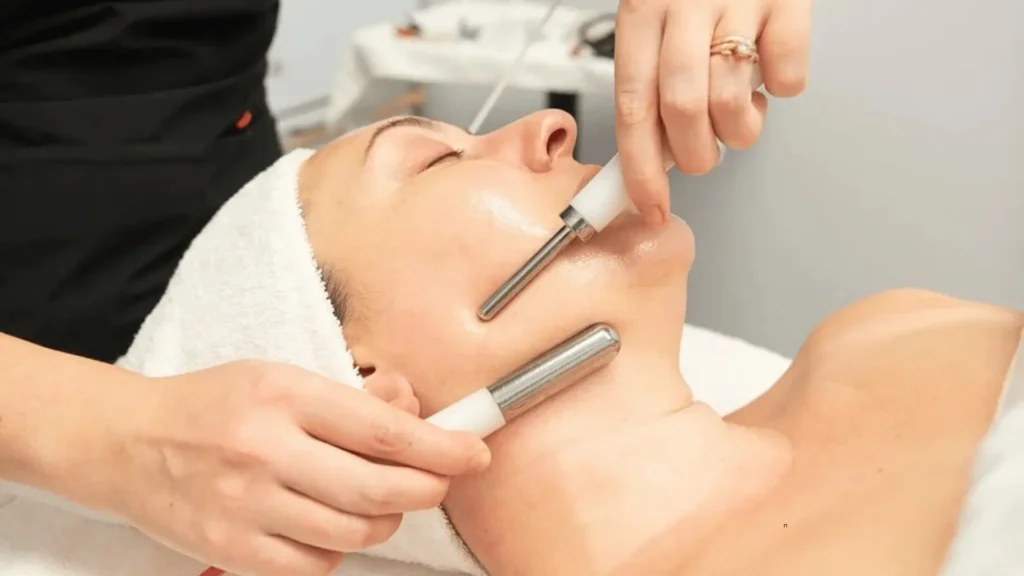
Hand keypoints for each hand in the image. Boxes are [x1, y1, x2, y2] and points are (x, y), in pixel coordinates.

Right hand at [101, 362, 489, 575]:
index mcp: (284, 395)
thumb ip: (353, 397)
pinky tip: (327, 524)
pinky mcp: (232, 549)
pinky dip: (339, 547)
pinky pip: (316, 564)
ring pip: (354, 533)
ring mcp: (245, 507)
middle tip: (439, 483)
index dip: (441, 448)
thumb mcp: (283, 377)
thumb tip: (416, 410)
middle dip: (427, 491)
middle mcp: (264, 451)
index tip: (473, 454)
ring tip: (376, 500)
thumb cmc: (217, 405)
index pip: (383, 430)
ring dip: (384, 520)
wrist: (130, 444)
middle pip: (377, 491)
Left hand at [614, 0, 812, 224]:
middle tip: (705, 155)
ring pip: (733, 100)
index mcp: (641, 11)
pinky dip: (783, 90)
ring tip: (741, 109)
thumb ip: (653, 79)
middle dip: (696, 154)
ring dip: (740, 128)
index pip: (632, 107)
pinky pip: (789, 75)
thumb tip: (654, 157)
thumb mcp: (659, 20)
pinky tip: (770, 70)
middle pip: (683, 109)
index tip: (650, 207)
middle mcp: (685, 2)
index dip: (640, 169)